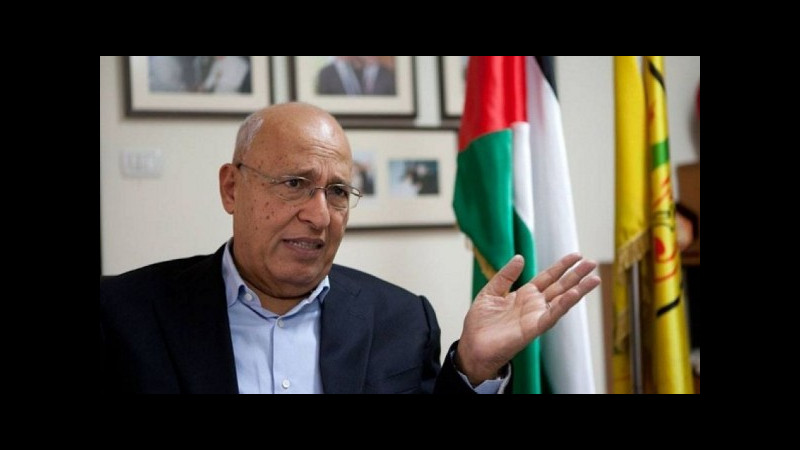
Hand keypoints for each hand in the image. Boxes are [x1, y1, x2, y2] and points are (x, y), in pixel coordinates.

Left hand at [455, 253, 600, 385]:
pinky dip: (563, 305)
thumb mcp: (491, 292)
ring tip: (594, 279)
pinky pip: (551, 316)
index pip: (548, 277)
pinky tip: (574, 294)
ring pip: (562, 301)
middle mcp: (534, 305)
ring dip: (578, 290)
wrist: (473, 345)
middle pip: (560, 287)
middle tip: (593, 263)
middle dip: (576, 275)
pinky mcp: (532, 329)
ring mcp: (535, 317)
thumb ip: (505, 275)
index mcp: (525, 295)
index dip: (561, 266)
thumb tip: (520, 257)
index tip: (576, 255)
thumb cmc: (481, 323)